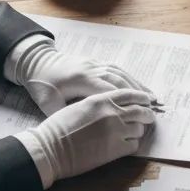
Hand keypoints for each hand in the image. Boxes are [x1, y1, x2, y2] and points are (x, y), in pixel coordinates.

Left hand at [15, 42, 157, 115]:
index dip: (125, 101)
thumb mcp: (47, 103)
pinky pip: (117, 70)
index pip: (108, 91)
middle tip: (152, 107)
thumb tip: (81, 129)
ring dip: (137, 85)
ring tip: (152, 98)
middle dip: (137, 94)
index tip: (138, 111)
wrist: (37, 61)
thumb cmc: (41, 85)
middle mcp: (92, 69)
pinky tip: (139, 87)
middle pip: (119, 81)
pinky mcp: (97, 62)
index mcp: (81, 79)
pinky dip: (130, 78)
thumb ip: (64, 114)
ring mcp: (96, 64)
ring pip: (121, 74)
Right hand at [23, 89, 156, 183]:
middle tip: (149, 117)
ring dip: (138, 130)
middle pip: (140, 110)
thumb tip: (111, 106)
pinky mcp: (115, 149)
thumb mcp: (79, 106)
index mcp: (101, 100)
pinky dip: (132, 145)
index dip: (141, 97)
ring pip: (140, 128)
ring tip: (133, 133)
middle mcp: (112, 113)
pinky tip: (126, 145)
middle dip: (147, 114)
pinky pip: (134, 145)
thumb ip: (98, 104)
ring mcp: (116, 131)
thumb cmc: (57, 128)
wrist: (49, 149)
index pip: (130, 94)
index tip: (147, 100)